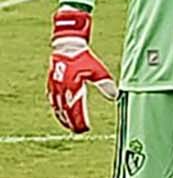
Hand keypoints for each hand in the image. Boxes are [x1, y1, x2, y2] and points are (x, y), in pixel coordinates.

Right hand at [48, 8, 117, 132]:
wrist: (67, 46)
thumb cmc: (84, 58)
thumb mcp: (98, 70)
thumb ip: (106, 84)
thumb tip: (115, 96)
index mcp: (71, 87)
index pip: (75, 110)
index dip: (79, 121)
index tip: (85, 129)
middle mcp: (61, 89)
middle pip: (65, 111)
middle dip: (71, 122)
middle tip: (78, 131)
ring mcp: (54, 87)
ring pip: (57, 107)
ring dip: (63, 117)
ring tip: (69, 125)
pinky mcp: (52, 84)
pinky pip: (53, 100)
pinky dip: (57, 108)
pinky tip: (60, 112)